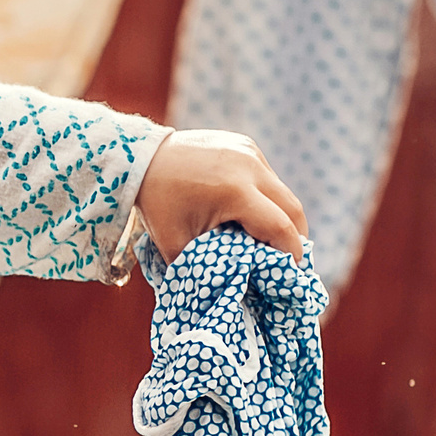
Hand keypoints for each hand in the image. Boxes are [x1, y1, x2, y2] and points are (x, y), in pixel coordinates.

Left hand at [136, 130, 307, 261]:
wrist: (139, 157)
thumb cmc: (156, 203)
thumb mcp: (176, 243)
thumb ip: (208, 267)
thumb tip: (233, 290)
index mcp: (235, 192)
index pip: (281, 228)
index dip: (292, 254)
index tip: (292, 274)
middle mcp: (249, 167)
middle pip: (292, 208)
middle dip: (296, 237)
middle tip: (291, 261)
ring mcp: (249, 151)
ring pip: (282, 191)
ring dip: (282, 215)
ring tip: (272, 239)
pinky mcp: (245, 144)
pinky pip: (266, 176)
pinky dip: (266, 197)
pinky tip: (253, 212)